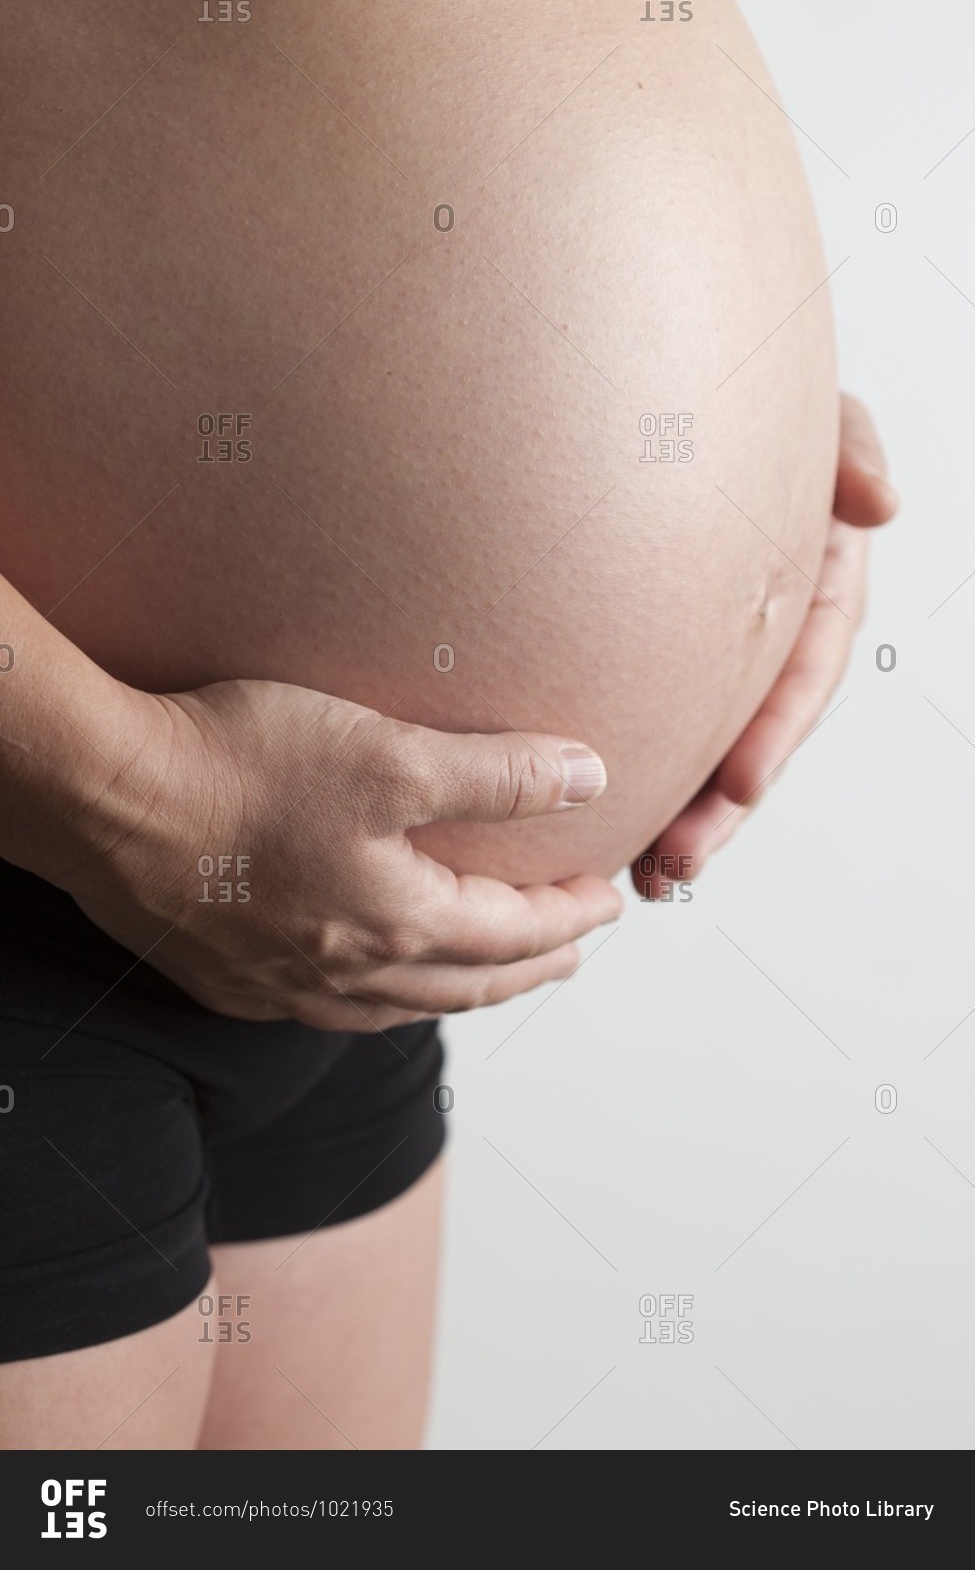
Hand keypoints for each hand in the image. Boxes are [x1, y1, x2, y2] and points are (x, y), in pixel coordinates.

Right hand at [66, 679, 621, 1029]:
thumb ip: (497, 775)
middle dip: (528, 969)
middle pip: (466, 984)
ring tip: (484, 977)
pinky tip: (366, 981)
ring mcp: (282, 984)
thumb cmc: (244, 769)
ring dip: (457, 990)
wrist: (109, 799)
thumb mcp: (391, 755)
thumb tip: (587, 778)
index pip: (514, 933)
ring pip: (397, 1006)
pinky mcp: (227, 978)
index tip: (605, 900)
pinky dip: (375, 999)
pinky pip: (324, 1009)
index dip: (569, 915)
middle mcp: (347, 972)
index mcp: (399, 922)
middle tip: (568, 957)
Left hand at [631, 394, 897, 897]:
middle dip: (719, 808)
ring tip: (643, 878)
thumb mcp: (811, 415)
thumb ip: (850, 450)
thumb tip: (881, 505)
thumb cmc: (741, 395)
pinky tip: (596, 835)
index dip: (780, 728)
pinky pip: (640, 724)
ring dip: (676, 819)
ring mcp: (708, 653)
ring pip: (697, 749)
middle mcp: (764, 630)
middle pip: (751, 734)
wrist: (654, 390)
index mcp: (813, 582)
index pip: (808, 664)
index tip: (743, 784)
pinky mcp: (648, 661)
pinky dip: (626, 779)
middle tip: (677, 861)